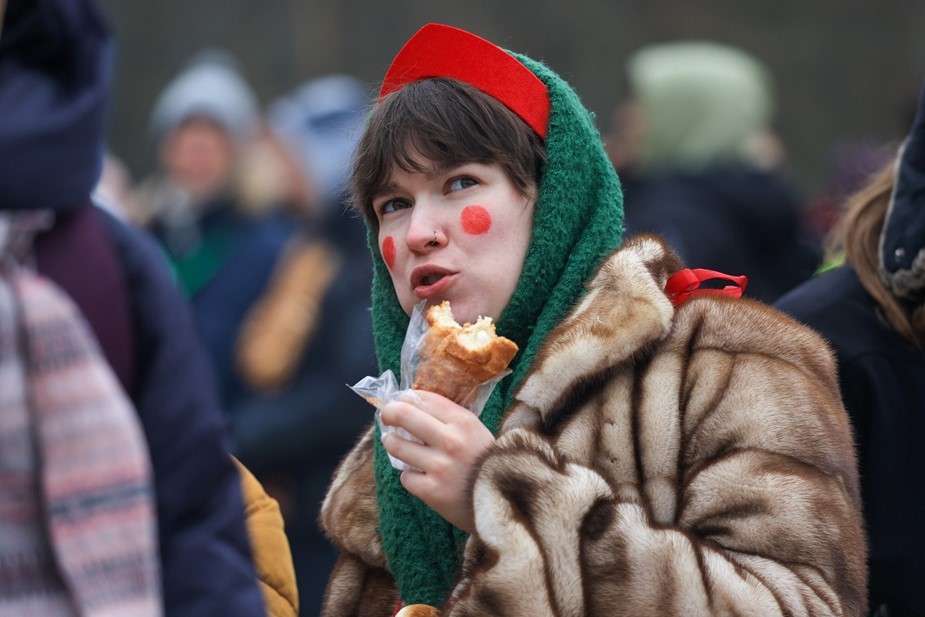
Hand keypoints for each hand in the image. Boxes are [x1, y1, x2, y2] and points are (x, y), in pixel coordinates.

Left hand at [379, 390, 494, 532]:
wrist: (505, 503)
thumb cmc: (486, 463)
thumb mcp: (475, 431)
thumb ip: (448, 418)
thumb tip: (413, 403)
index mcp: (463, 421)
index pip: (423, 399)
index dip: (406, 397)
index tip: (400, 401)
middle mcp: (451, 441)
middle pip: (403, 415)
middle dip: (388, 413)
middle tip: (387, 417)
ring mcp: (440, 466)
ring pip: (396, 445)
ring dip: (392, 443)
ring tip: (395, 443)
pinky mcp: (432, 491)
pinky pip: (405, 476)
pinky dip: (410, 476)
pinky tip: (420, 476)